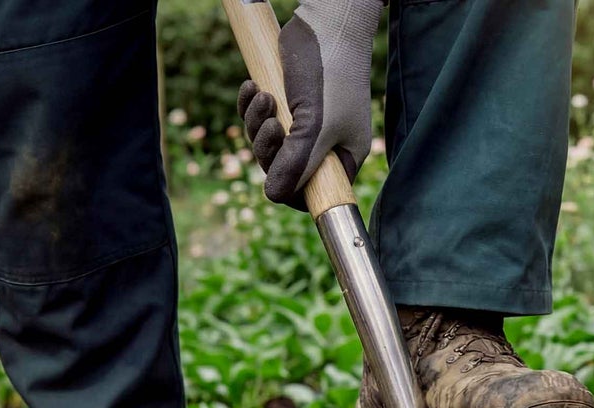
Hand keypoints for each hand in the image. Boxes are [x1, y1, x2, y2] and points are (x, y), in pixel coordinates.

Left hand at [237, 0, 382, 209]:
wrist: (325, 25)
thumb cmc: (330, 76)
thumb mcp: (315, 127)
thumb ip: (296, 163)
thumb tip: (274, 196)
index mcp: (343, 156)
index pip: (316, 192)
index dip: (293, 188)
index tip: (278, 174)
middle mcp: (325, 143)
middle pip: (285, 168)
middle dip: (269, 149)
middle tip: (273, 125)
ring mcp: (304, 123)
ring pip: (268, 143)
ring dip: (257, 122)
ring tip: (263, 96)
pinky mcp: (286, 101)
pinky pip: (260, 117)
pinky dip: (251, 106)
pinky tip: (252, 87)